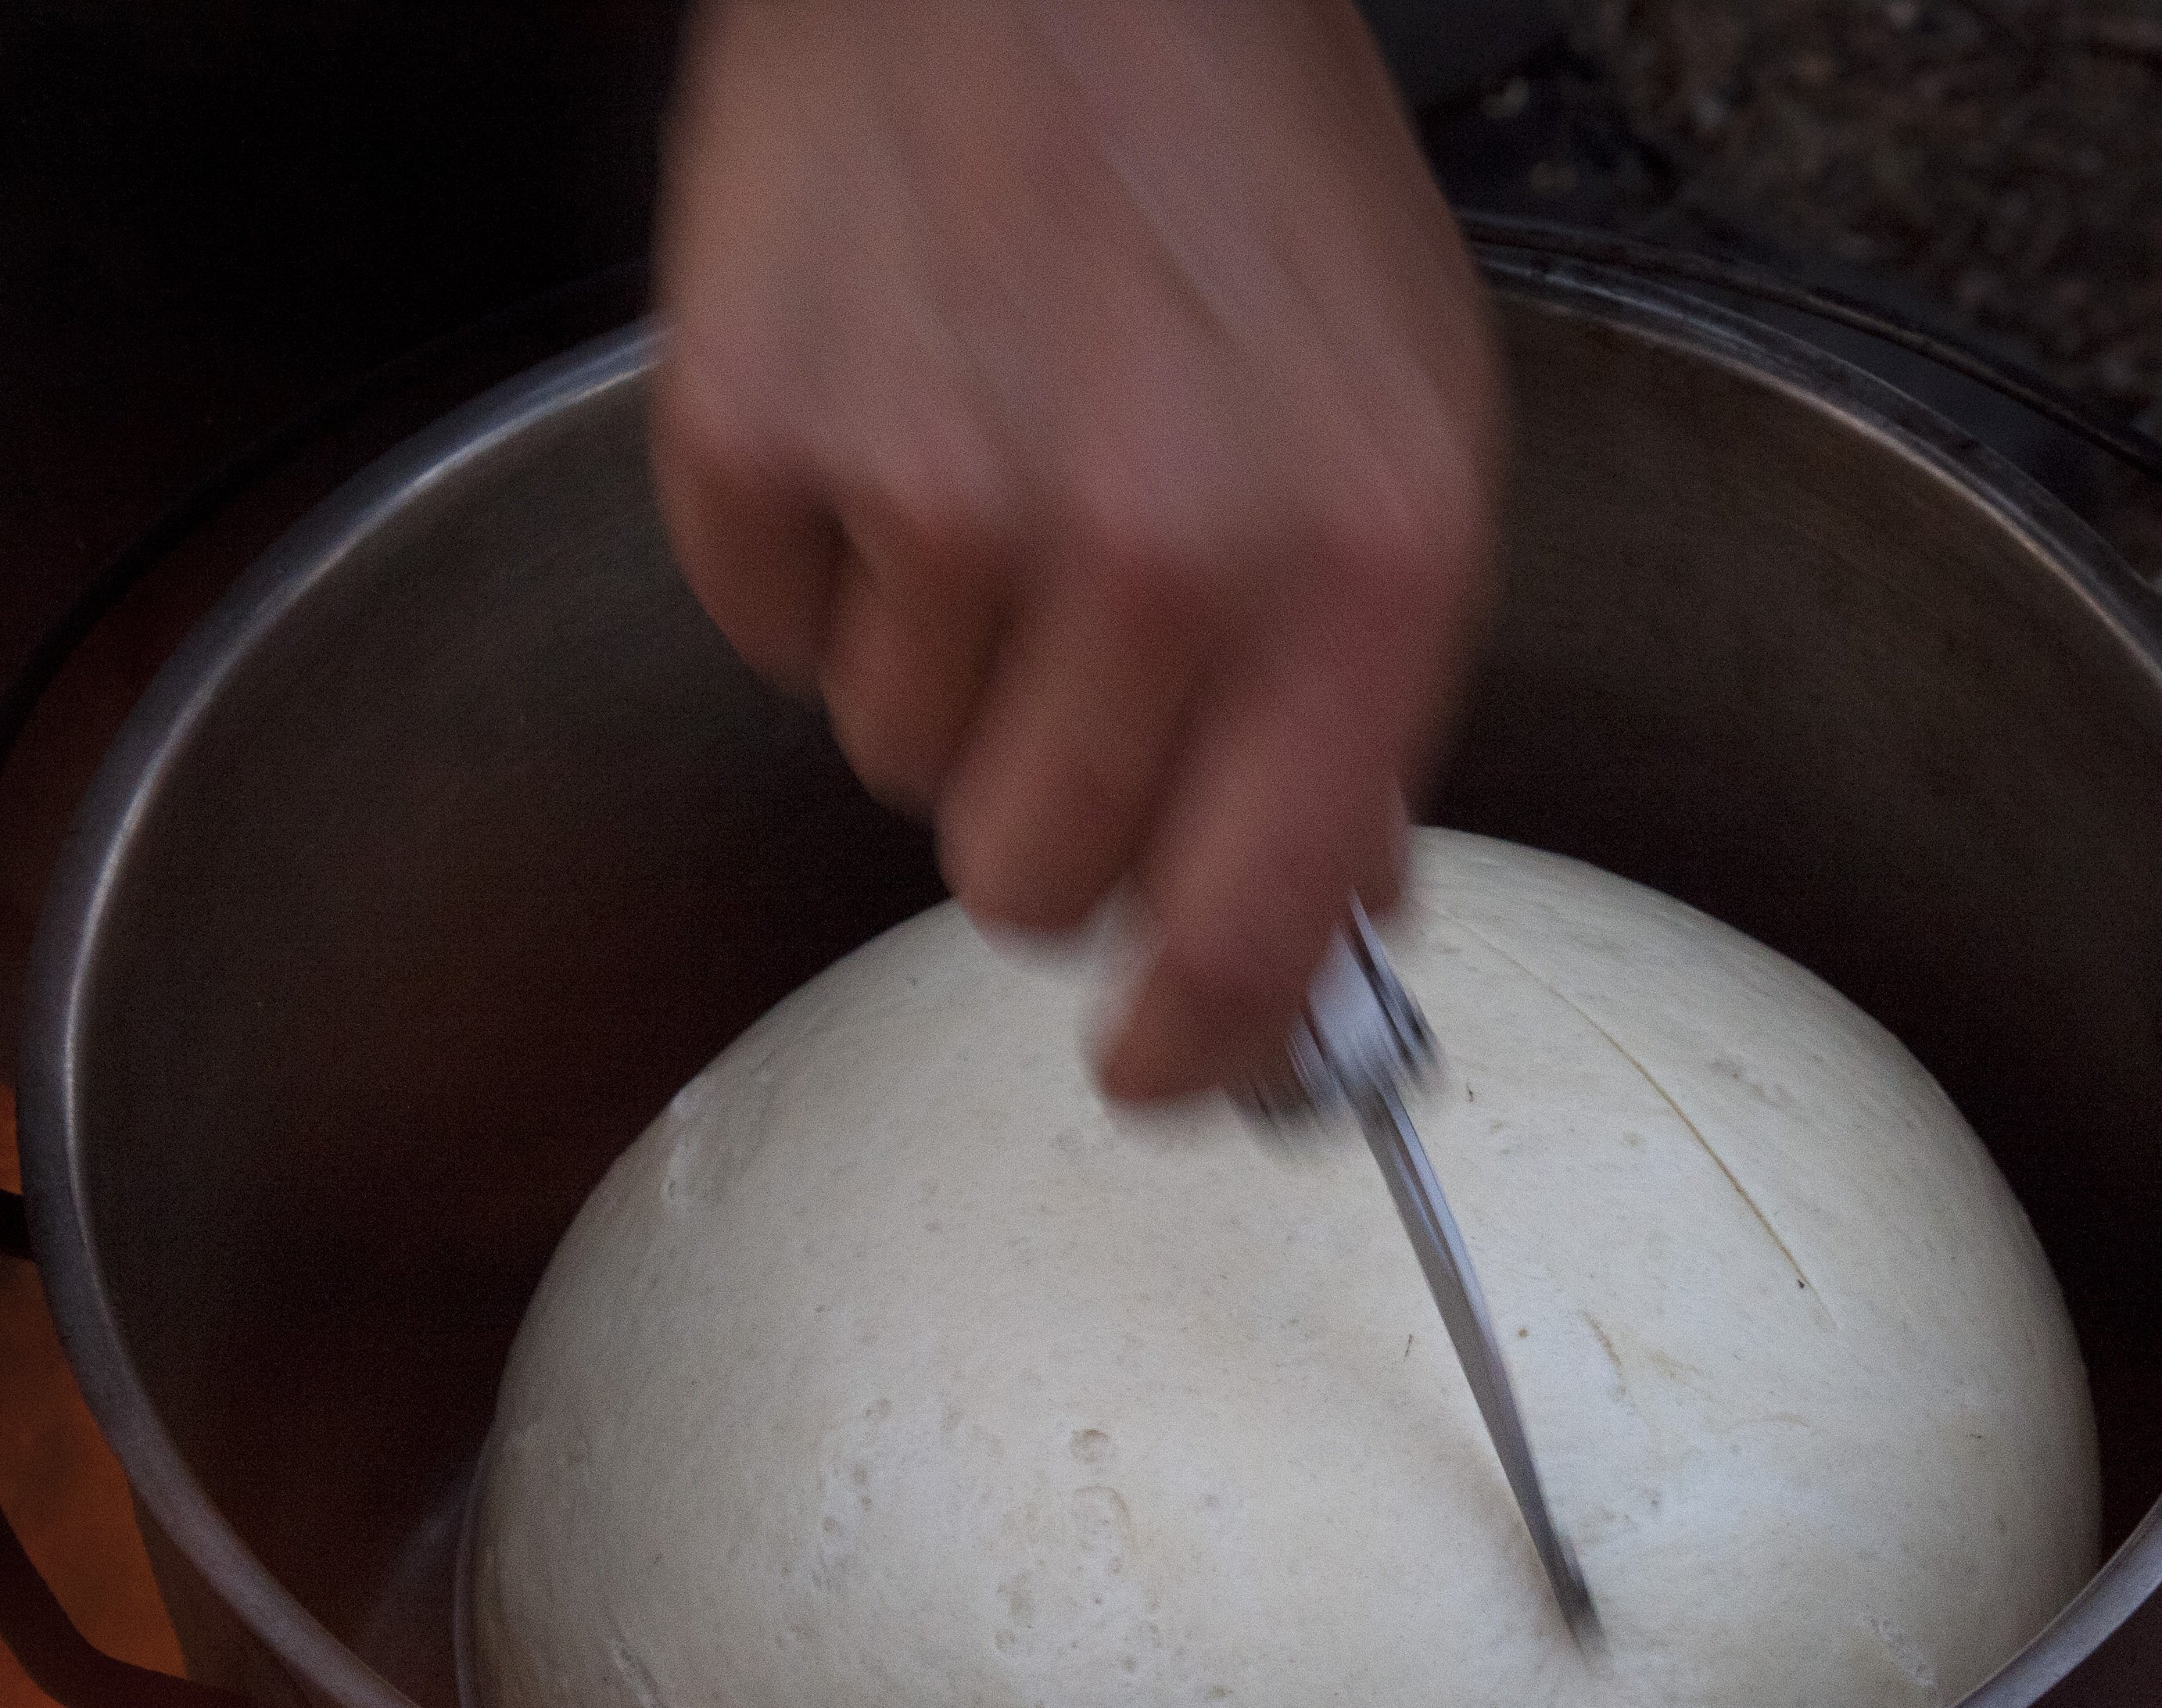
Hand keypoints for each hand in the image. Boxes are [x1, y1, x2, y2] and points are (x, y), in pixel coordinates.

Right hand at [653, 0, 1501, 1100]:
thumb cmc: (1237, 178)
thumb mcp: (1401, 433)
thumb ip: (1365, 701)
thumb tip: (1326, 916)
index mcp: (1359, 566)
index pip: (1259, 928)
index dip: (1198, 1049)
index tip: (1156, 1075)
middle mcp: (1164, 549)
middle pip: (1032, 881)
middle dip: (1044, 807)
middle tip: (1065, 647)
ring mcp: (946, 490)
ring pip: (896, 764)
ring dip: (937, 662)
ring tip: (989, 457)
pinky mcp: (761, 430)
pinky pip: (766, 632)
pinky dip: (813, 555)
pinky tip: (888, 399)